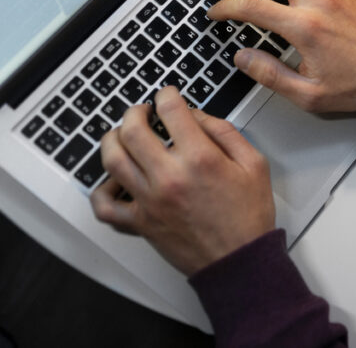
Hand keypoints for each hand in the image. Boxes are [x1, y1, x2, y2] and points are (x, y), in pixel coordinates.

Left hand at [90, 87, 275, 275]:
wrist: (239, 260)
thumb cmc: (248, 216)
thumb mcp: (253, 164)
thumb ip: (225, 133)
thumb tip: (197, 116)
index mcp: (200, 158)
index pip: (171, 111)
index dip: (167, 95)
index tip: (168, 95)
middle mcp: (169, 176)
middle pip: (131, 130)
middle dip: (134, 111)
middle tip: (142, 110)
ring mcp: (149, 200)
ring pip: (112, 160)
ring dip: (112, 139)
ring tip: (122, 135)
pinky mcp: (140, 223)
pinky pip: (105, 206)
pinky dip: (102, 190)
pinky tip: (114, 180)